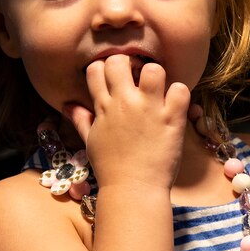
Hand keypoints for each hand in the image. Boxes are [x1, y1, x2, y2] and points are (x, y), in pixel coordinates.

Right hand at [65, 55, 190, 191]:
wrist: (133, 189)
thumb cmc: (111, 168)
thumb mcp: (91, 141)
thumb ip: (82, 120)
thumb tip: (68, 105)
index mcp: (103, 107)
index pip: (96, 69)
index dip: (106, 69)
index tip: (116, 79)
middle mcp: (124, 102)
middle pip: (120, 61)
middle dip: (129, 63)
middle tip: (138, 79)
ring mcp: (149, 108)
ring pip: (153, 69)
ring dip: (157, 76)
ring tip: (159, 90)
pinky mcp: (172, 118)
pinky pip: (180, 90)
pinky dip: (180, 94)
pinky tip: (176, 106)